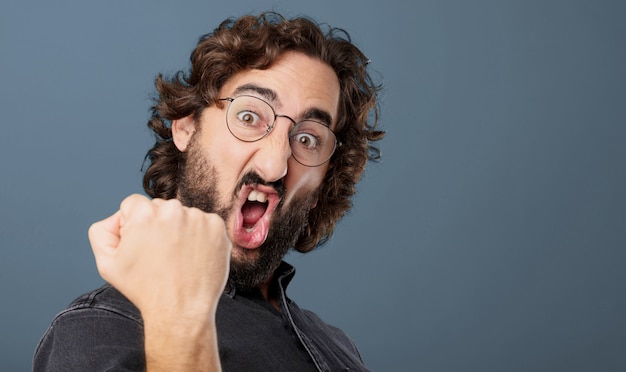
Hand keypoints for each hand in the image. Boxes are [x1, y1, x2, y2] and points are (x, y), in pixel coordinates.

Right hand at [88, 194, 229, 370]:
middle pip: (160, 208)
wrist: (181, 310)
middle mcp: (173, 210)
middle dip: (157, 225)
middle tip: (159, 255)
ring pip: (183, 216)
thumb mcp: (107, 262)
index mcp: (145, 214)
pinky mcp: (217, 228)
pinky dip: (200, 237)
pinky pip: (204, 224)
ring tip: (177, 259)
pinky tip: (193, 257)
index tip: (140, 245)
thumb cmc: (144, 289)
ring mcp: (199, 218)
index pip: (133, 204)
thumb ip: (102, 231)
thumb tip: (118, 218)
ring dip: (180, 231)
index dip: (132, 225)